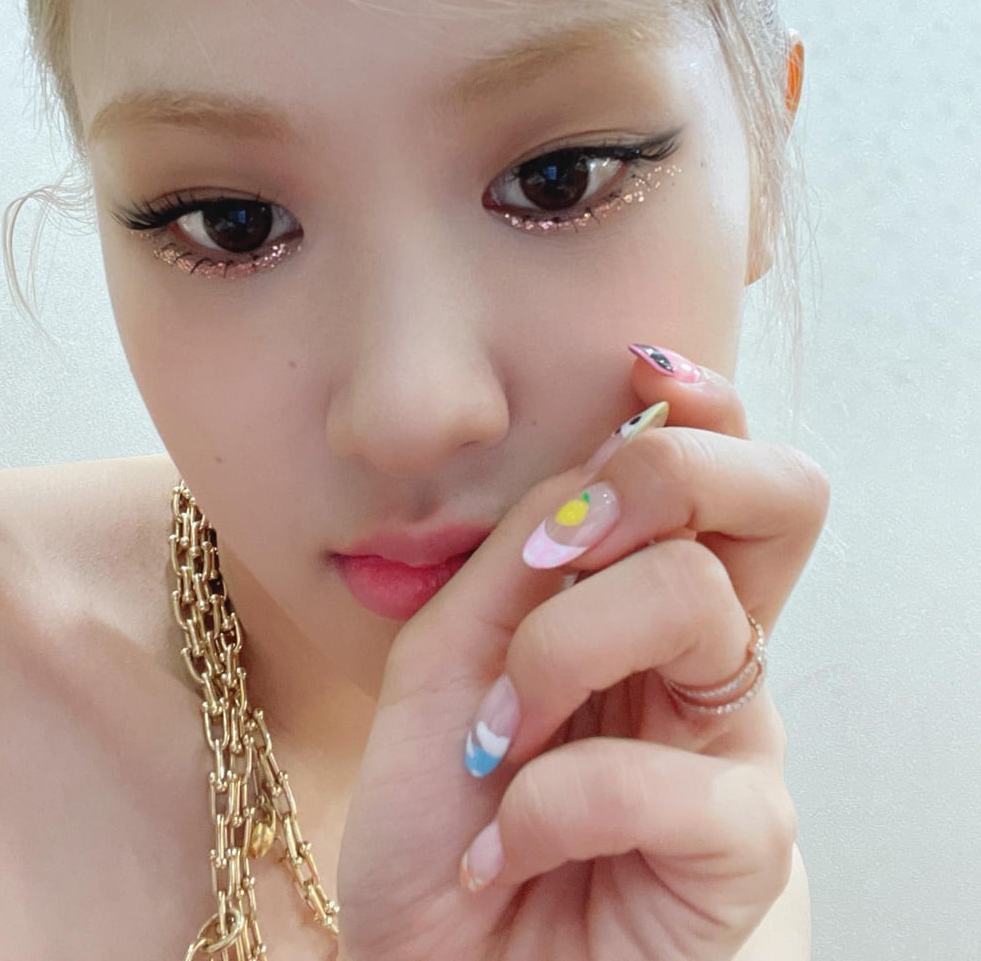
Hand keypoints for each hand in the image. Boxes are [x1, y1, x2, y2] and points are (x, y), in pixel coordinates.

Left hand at [336, 347, 828, 960]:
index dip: (705, 402)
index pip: (725, 466)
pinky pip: (666, 776)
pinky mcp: (746, 844)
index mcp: (643, 593)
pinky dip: (551, 803)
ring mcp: (735, 741)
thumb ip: (521, 555)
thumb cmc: (440, 816)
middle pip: (778, 495)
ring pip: (693, 600)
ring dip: (555, 656)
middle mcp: (708, 650)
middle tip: (560, 548)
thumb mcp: (449, 652)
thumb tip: (597, 462)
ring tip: (490, 742)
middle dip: (663, 476)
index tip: (637, 367)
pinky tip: (506, 851)